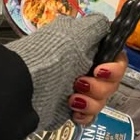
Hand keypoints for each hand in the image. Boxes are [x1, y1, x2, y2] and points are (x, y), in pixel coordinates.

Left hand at [7, 14, 112, 130]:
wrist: (24, 88)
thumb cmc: (49, 57)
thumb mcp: (75, 32)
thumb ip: (98, 26)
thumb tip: (107, 24)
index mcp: (87, 48)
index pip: (115, 57)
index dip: (115, 66)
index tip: (102, 70)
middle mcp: (83, 67)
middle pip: (112, 81)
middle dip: (101, 86)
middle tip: (81, 83)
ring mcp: (77, 89)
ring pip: (103, 100)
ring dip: (92, 101)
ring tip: (72, 99)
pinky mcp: (70, 108)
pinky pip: (90, 115)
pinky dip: (85, 115)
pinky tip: (74, 113)